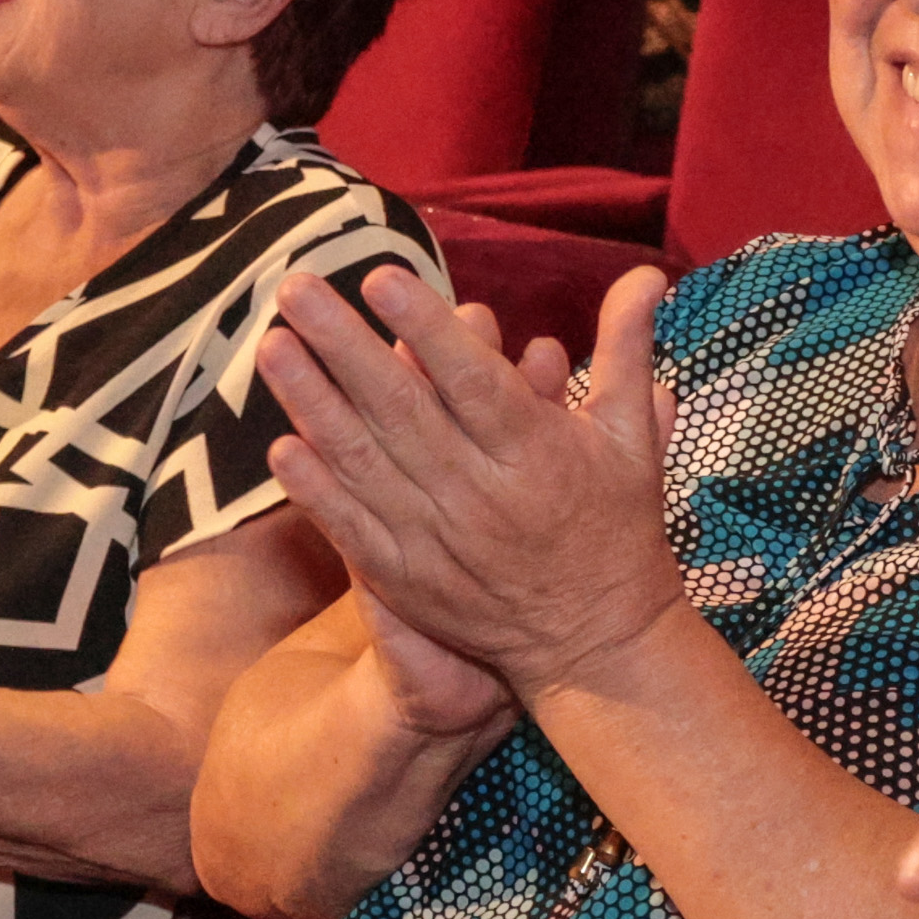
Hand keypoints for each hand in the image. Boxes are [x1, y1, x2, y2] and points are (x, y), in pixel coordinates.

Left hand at [261, 262, 685, 700]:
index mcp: (537, 452)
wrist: (597, 646)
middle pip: (402, 410)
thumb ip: (626, 348)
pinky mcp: (408, 579)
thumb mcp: (631, 437)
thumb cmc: (616, 528)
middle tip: (295, 288)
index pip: (472, 381)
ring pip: (365, 462)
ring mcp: (437, 539)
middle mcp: (481, 493)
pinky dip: (316, 489)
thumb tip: (648, 272)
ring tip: (271, 346)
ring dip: (312, 403)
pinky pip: (352, 527)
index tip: (379, 277)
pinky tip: (279, 445)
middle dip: (343, 345)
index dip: (426, 330)